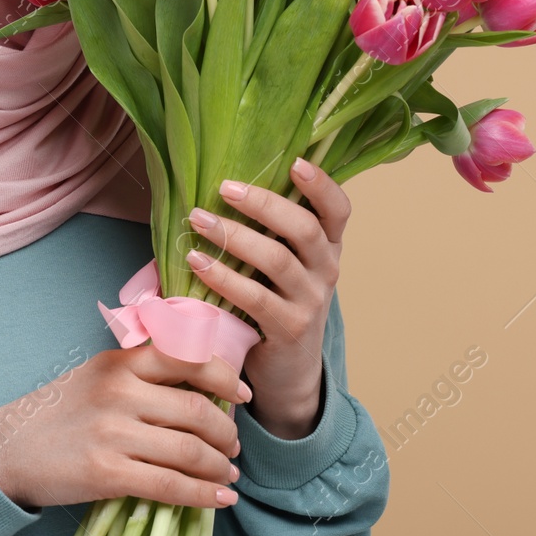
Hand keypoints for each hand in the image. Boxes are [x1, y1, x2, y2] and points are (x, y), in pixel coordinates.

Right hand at [0, 343, 251, 510]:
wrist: (8, 449)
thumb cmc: (59, 412)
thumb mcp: (97, 376)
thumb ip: (141, 374)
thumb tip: (202, 389)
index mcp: (119, 362)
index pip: (187, 358)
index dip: (225, 376)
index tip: (241, 395)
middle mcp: (119, 392)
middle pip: (197, 410)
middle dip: (226, 434)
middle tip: (233, 447)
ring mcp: (113, 433)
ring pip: (190, 450)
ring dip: (219, 467)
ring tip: (228, 475)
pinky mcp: (107, 473)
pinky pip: (170, 486)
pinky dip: (203, 495)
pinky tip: (219, 499)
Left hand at [185, 157, 351, 439]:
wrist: (288, 372)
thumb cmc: (274, 302)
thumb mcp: (281, 266)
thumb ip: (268, 232)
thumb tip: (221, 184)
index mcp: (327, 248)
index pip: (338, 210)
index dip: (321, 186)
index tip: (295, 163)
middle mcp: (326, 271)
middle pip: (306, 229)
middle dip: (264, 204)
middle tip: (224, 188)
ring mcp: (311, 302)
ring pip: (278, 261)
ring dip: (235, 237)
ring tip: (199, 219)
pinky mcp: (289, 329)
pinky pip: (256, 298)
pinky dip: (224, 277)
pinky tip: (197, 262)